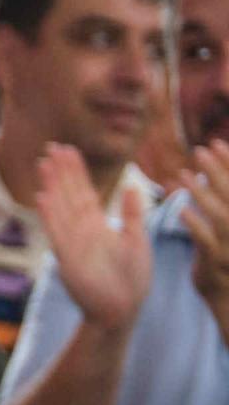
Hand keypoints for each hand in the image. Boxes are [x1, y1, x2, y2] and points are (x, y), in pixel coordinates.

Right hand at [35, 144, 149, 333]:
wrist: (121, 309)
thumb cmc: (131, 279)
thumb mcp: (138, 241)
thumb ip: (133, 214)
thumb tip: (133, 187)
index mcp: (98, 226)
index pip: (84, 192)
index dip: (76, 172)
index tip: (68, 151)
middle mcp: (82, 231)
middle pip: (69, 195)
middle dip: (61, 172)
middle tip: (52, 148)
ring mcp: (73, 243)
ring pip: (61, 208)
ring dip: (52, 186)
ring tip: (44, 163)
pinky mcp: (68, 258)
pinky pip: (57, 232)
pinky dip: (50, 215)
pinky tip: (42, 197)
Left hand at [182, 141, 228, 344]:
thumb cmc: (225, 260)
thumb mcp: (226, 230)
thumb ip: (220, 204)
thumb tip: (206, 178)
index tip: (217, 142)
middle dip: (218, 170)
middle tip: (200, 149)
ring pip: (220, 214)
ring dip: (202, 193)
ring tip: (183, 175)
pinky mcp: (216, 261)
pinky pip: (205, 239)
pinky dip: (194, 223)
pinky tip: (180, 209)